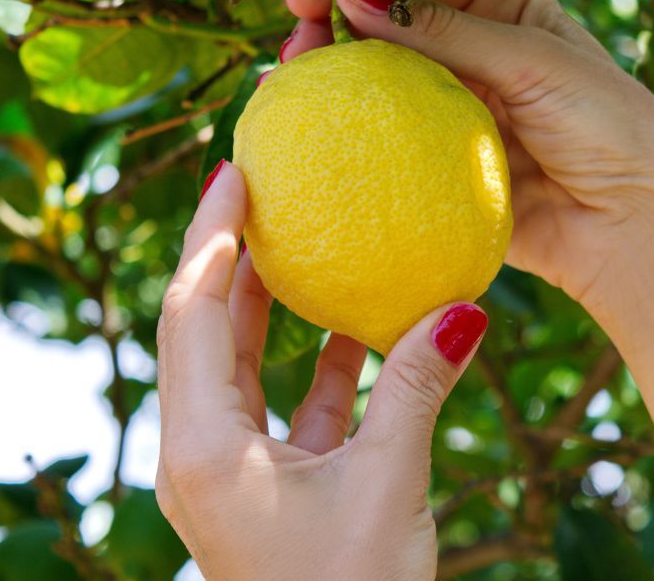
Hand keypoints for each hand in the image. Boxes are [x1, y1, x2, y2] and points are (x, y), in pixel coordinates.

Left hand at [155, 162, 488, 579]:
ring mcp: (232, 470)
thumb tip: (462, 306)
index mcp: (204, 445)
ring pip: (243, 362)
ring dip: (271, 302)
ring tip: (305, 232)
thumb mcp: (387, 484)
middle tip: (263, 180)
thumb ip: (415, 388)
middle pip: (204, 325)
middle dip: (230, 251)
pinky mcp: (270, 486)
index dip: (210, 232)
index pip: (191, 309)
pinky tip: (361, 322)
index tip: (235, 167)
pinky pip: (286, 404)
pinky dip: (318, 362)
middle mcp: (203, 450)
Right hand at [282, 0, 653, 301]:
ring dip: (328, 77)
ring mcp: (453, 115)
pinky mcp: (440, 171)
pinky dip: (342, 138)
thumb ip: (445, 31)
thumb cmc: (608, 128)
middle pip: (387, 27)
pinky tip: (301, 132)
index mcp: (504, 12)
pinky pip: (383, 148)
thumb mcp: (533, 61)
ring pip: (377, 87)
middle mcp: (473, 57)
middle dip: (333, 22)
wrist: (637, 227)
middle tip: (293, 32)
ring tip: (283, 77)